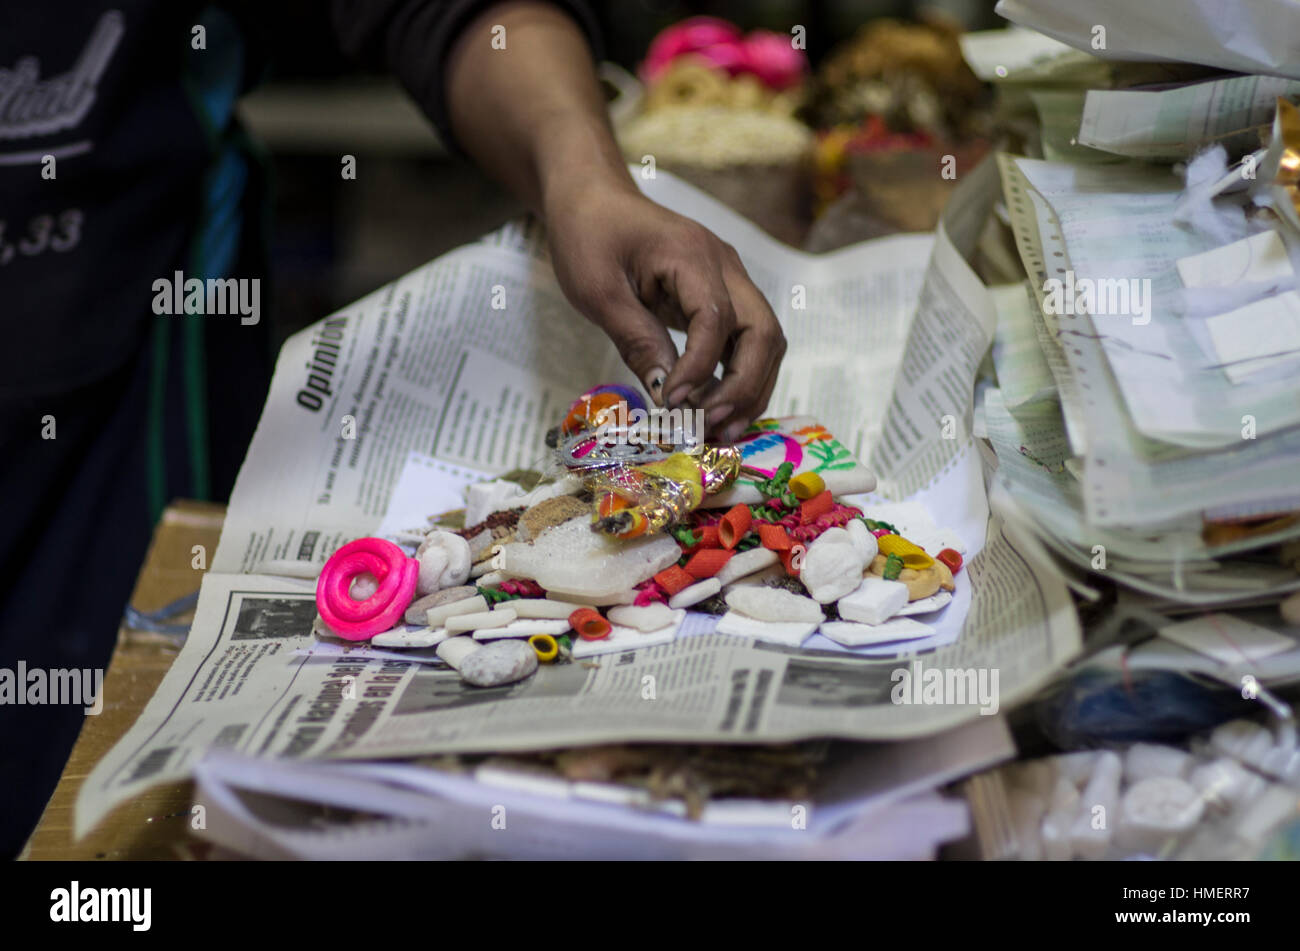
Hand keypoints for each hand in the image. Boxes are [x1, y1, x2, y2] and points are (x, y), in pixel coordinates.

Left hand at [544, 177, 786, 441]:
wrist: (592, 197)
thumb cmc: (588, 235)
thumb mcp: (598, 291)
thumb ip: (637, 340)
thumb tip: (668, 395)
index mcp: (691, 254)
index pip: (717, 319)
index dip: (701, 368)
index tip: (674, 402)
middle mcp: (724, 265)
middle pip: (763, 332)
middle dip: (744, 387)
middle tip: (712, 428)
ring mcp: (729, 279)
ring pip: (764, 340)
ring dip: (749, 388)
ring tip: (720, 430)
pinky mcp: (721, 295)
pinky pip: (745, 340)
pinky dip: (737, 376)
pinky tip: (717, 408)